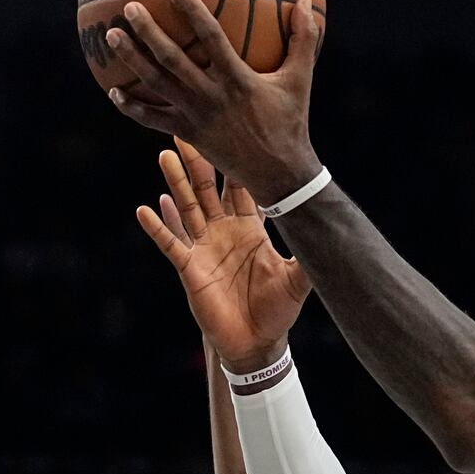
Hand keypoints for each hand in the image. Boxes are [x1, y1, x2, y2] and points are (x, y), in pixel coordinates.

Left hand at [105, 0, 324, 204]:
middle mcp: (211, 96)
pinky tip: (114, 92)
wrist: (278, 173)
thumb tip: (308, 1)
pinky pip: (153, 119)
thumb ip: (304, 39)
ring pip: (156, 85)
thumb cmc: (290, 122)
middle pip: (172, 59)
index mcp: (238, 79)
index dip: (192, 12)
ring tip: (112, 36)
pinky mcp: (187, 134)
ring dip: (132, 60)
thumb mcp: (300, 80)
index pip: (211, 38)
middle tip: (128, 8)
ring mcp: (196, 116)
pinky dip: (132, 107)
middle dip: (148, 32)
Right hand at [137, 140, 311, 368]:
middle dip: (199, 161)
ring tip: (165, 156)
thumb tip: (328, 233)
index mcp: (250, 227)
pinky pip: (170, 244)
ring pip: (187, 208)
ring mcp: (204, 247)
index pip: (241, 187)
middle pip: (208, 188)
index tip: (232, 131)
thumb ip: (309, 256)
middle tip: (189, 130)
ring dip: (176, 183)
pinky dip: (158, 227)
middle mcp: (224, 231)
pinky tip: (146, 209)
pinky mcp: (189, 268)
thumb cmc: (277, 311)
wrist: (257, 343)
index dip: (236, 162)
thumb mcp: (297, 280)